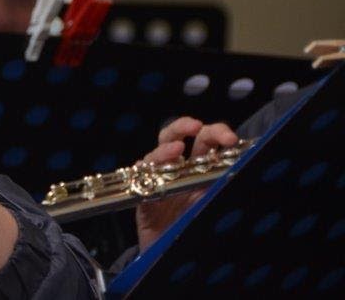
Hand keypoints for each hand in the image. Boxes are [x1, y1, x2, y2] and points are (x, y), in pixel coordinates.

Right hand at [135, 116, 237, 250]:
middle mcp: (181, 172)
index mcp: (203, 173)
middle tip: (197, 127)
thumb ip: (229, 188)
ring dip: (166, 147)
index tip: (229, 139)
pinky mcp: (144, 196)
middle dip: (187, 126)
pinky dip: (146, 168)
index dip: (217, 133)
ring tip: (176, 149)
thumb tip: (249, 167)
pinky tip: (152, 169)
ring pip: (158, 152)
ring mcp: (160, 182)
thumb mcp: (220, 209)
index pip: (208, 142)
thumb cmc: (201, 236)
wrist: (177, 264)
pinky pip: (141, 177)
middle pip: (180, 137)